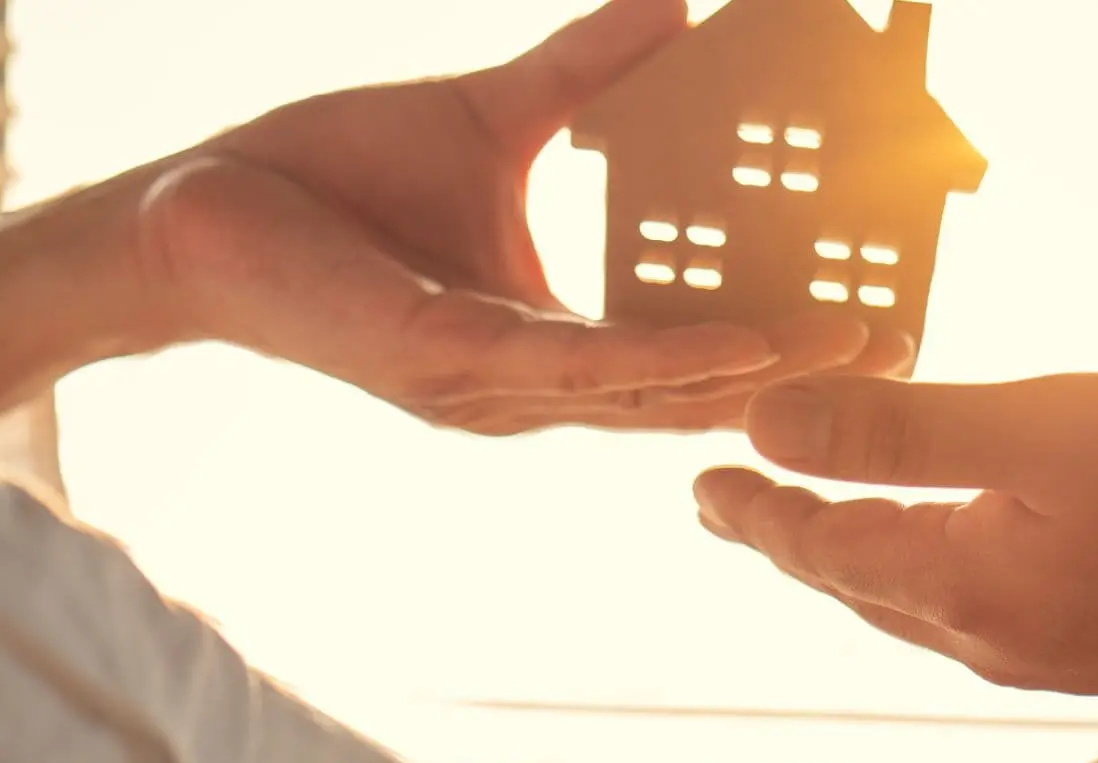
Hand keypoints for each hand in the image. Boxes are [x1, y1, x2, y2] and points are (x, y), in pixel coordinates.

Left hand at [0, 0, 909, 426]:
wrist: (199, 208)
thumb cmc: (333, 180)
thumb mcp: (493, 119)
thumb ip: (587, 78)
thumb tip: (676, 9)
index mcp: (545, 341)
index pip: (682, 347)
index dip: (777, 340)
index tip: (868, 315)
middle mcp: (529, 385)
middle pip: (687, 387)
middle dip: (795, 375)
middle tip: (899, 343)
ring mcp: (491, 384)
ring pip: (649, 390)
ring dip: (756, 374)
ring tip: (853, 346)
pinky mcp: (447, 358)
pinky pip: (575, 367)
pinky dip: (666, 359)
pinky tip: (742, 347)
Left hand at [692, 371, 1097, 695]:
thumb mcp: (1048, 430)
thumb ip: (901, 433)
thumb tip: (766, 423)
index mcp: (969, 594)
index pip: (824, 550)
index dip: (757, 513)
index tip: (699, 483)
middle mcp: (1001, 645)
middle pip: (862, 587)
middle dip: (793, 541)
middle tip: (734, 508)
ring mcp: (1059, 656)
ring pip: (922, 604)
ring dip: (859, 559)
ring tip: (823, 527)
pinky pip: (985, 609)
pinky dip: (936, 569)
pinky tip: (954, 549)